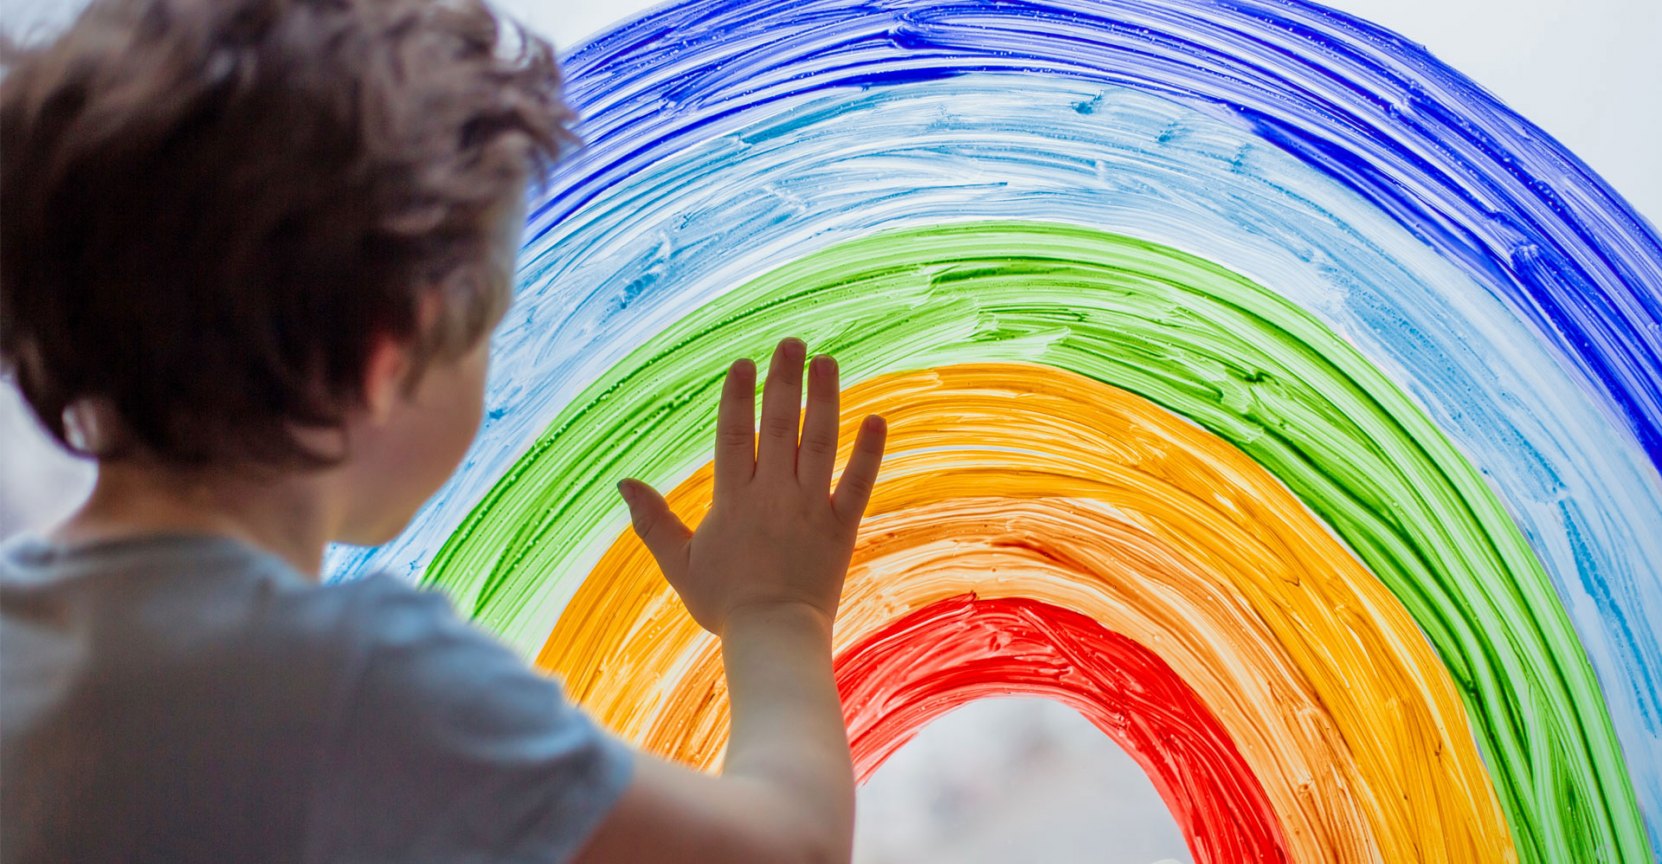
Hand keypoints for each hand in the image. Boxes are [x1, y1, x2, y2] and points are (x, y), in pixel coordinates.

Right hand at [617, 338, 886, 635]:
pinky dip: (868, 451)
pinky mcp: (841, 527)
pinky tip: (876, 418)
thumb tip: (623, 483)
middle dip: (785, 381)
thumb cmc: (724, 604)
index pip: (734, 435)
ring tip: (827, 361)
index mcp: (733, 500)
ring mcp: (809, 508)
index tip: (744, 363)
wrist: (774, 638)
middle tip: (792, 342)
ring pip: (819, 443)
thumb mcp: (679, 563)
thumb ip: (652, 521)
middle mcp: (773, 495)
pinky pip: (857, 483)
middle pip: (779, 426)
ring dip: (824, 400)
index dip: (739, 396)